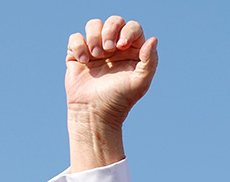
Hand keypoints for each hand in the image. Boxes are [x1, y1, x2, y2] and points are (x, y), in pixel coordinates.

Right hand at [63, 16, 158, 169]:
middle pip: (113, 21)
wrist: (95, 113)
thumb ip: (149, 61)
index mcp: (132, 52)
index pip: (133, 27)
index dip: (128, 31)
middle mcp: (114, 48)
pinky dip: (79, 46)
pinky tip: (84, 61)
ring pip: (93, 24)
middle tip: (109, 49)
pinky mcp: (78, 55)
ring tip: (96, 55)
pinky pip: (76, 37)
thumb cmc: (120, 100)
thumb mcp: (140, 82)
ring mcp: (96, 50)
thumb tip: (153, 39)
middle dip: (110, 30)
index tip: (122, 46)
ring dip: (94, 36)